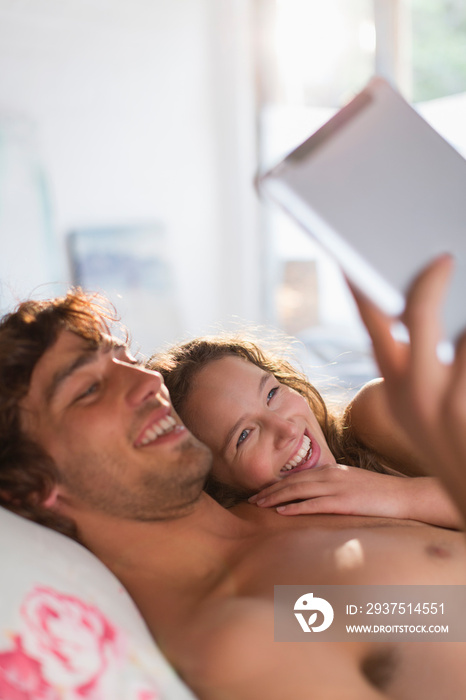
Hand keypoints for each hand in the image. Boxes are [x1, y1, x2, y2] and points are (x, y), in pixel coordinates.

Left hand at [249, 464, 412, 518]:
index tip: (260, 492)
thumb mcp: (350, 484)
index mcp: (330, 470)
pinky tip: (281, 512)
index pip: (296, 476)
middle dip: (269, 491)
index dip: (276, 484)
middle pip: (292, 482)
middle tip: (250, 499)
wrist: (402, 496)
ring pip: (298, 491)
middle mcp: (330, 475)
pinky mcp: (343, 502)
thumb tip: (315, 495)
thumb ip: (332, 486)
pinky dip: (295, 507)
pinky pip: (314, 504)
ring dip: (275, 498)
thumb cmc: (377, 493)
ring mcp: (336, 488)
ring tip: (258, 505)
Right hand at [349, 254, 465, 517]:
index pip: (372, 324)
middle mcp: (416, 393)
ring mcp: (447, 400)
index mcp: (397, 388)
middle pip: (418, 311)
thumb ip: (413, 365)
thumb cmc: (453, 443)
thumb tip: (417, 314)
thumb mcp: (419, 408)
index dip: (362, 288)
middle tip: (443, 259)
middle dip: (429, 280)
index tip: (353, 261)